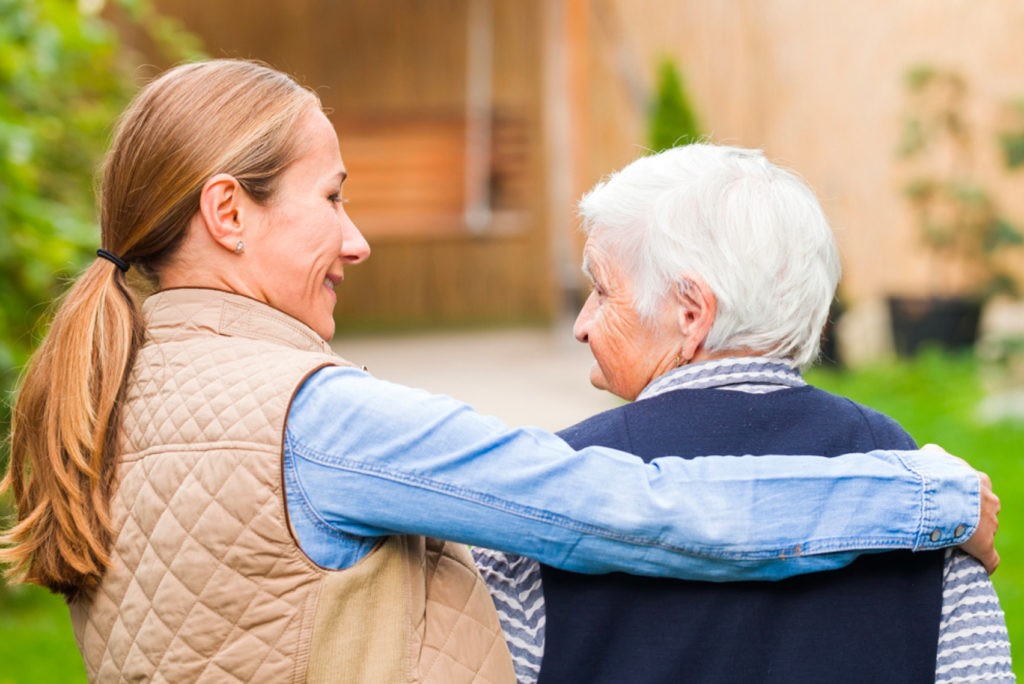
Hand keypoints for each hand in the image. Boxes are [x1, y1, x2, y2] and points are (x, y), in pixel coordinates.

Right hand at [922, 444, 999, 573]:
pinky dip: (986, 563)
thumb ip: (934, 455)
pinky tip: (980, 567)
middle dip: (974, 516)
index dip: (967, 497)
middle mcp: (989, 501)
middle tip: (952, 521)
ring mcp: (990, 524)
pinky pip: (990, 558)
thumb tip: (929, 453)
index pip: (979, 489)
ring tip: (956, 541)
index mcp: (978, 481)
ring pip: (988, 532)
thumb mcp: (932, 456)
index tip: (953, 501)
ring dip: (976, 536)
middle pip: (986, 511)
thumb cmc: (934, 474)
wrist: (940, 494)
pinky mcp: (985, 546)